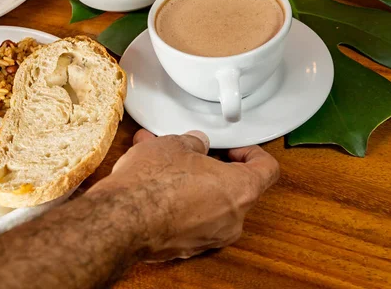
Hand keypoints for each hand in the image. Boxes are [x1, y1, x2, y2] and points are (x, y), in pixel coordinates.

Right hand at [89, 129, 279, 261]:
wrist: (124, 219)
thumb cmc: (154, 184)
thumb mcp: (175, 145)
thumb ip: (193, 144)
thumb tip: (194, 144)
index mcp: (240, 189)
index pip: (266, 169)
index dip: (252, 153)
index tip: (235, 149)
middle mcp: (231, 219)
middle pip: (234, 188)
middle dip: (210, 167)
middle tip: (191, 153)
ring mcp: (209, 237)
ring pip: (207, 204)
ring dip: (189, 183)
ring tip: (160, 162)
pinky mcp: (185, 247)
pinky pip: (188, 220)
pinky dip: (176, 203)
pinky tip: (150, 185)